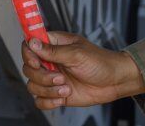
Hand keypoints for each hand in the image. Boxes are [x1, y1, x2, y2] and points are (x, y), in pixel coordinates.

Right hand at [21, 32, 144, 109]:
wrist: (115, 82)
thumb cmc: (100, 62)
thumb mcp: (77, 54)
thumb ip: (53, 51)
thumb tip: (32, 43)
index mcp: (53, 45)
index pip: (29, 46)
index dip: (29, 55)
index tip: (37, 63)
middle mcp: (49, 61)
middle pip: (28, 68)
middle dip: (42, 76)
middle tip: (60, 78)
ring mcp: (52, 78)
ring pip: (33, 85)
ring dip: (47, 90)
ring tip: (65, 88)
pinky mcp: (56, 93)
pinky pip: (40, 100)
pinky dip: (48, 101)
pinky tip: (62, 97)